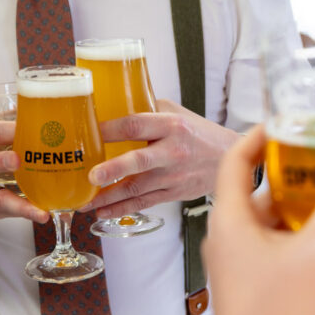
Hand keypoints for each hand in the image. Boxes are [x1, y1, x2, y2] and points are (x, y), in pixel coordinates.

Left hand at [85, 99, 239, 216]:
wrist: (229, 156)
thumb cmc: (198, 132)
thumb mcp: (177, 112)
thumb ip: (147, 109)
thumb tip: (111, 103)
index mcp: (171, 125)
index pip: (136, 124)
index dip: (110, 129)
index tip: (88, 133)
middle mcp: (173, 150)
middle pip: (139, 160)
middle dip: (113, 169)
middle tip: (91, 175)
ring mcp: (174, 175)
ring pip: (137, 188)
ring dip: (108, 197)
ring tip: (85, 202)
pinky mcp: (174, 192)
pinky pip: (144, 202)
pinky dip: (122, 209)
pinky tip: (103, 211)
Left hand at [202, 126, 314, 314]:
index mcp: (229, 225)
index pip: (235, 164)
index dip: (257, 137)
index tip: (284, 123)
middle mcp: (231, 244)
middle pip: (261, 193)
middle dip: (296, 176)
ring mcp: (245, 269)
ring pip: (275, 225)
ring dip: (306, 209)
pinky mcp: (262, 291)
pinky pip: (283, 251)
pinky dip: (308, 238)